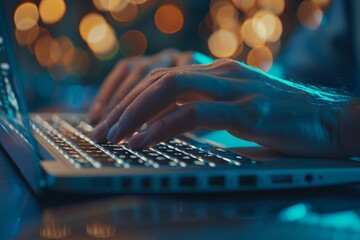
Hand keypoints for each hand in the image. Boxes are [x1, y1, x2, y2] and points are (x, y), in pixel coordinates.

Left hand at [92, 58, 358, 157]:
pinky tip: (143, 142)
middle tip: (102, 129)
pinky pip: (195, 113)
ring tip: (114, 137)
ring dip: (136, 114)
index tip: (112, 120)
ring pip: (171, 89)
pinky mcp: (248, 110)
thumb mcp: (237, 108)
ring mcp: (235, 89)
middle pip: (158, 78)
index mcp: (217, 73)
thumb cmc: (283, 118)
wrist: (331, 121)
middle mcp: (222, 74)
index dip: (131, 97)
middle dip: (124, 105)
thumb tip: (174, 125)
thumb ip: (208, 109)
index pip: (162, 76)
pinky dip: (163, 127)